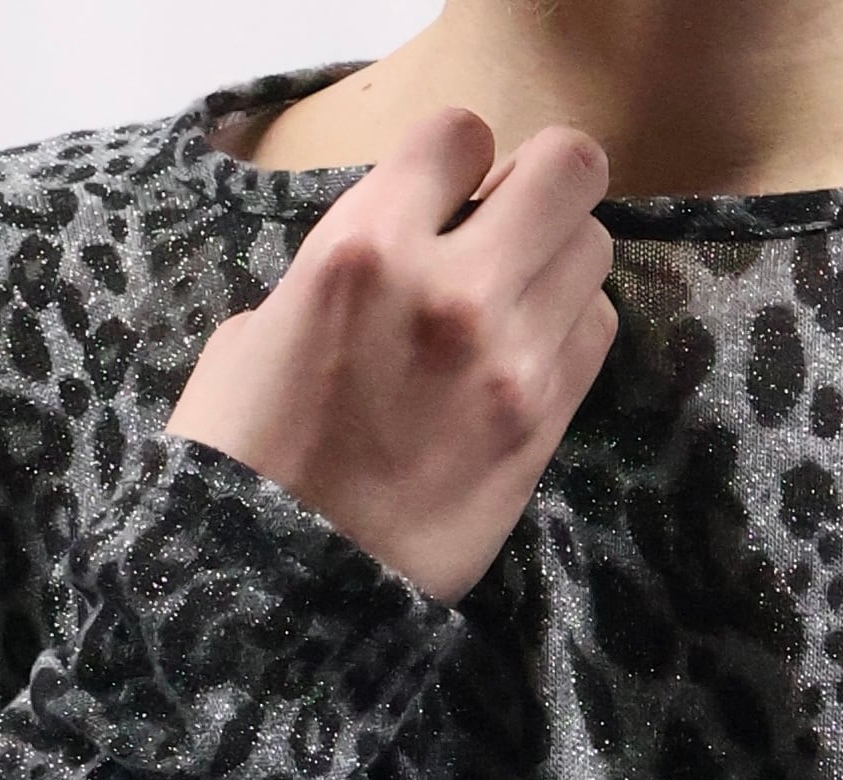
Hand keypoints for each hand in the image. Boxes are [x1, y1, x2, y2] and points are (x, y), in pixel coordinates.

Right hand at [164, 106, 618, 605]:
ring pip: (593, 251)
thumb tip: (400, 248)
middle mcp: (451, 288)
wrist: (281, 585)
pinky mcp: (541, 427)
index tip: (447, 194)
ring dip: (560, 262)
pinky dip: (570, 329)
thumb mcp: (260, 327)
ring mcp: (508, 361)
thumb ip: (344, 265)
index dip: (459, 158)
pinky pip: (596, 334)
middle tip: (512, 227)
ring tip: (515, 302)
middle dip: (541, 189)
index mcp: (362, 246)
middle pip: (568, 172)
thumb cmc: (246, 457)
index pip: (463, 132)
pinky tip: (526, 355)